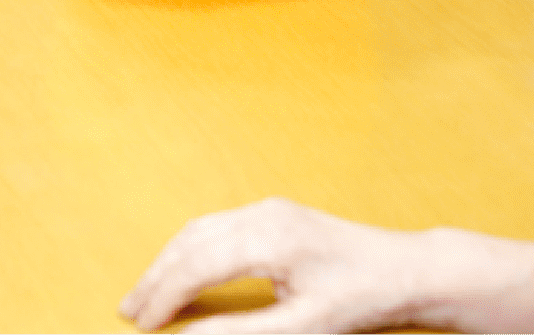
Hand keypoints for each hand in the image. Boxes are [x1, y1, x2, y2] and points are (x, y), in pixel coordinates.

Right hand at [121, 197, 431, 333]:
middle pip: (190, 243)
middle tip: (128, 309)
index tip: (141, 324)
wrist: (405, 270)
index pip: (196, 265)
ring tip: (146, 293)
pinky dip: (190, 249)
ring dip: (168, 261)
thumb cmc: (362, 298)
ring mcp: (268, 210)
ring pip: (199, 230)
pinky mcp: (274, 215)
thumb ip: (241, 331)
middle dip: (155, 277)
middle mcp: (263, 214)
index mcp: (269, 238)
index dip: (163, 296)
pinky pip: (216, 226)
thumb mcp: (303, 326)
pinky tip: (181, 269)